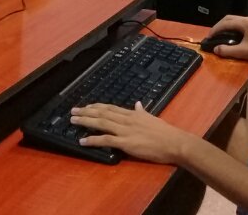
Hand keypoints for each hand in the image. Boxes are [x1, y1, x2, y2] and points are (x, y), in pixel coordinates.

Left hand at [71, 102, 193, 163]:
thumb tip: (138, 104)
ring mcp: (125, 131)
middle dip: (86, 112)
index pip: (111, 108)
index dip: (97, 106)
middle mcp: (127, 120)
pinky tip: (83, 140)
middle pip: (102, 113)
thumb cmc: (165, 132)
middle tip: (73, 111)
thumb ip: (142, 112)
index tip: (86, 106)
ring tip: (74, 121)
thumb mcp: (152, 118)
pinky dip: (93, 139)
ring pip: (101, 123)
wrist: (173, 142)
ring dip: (86, 121)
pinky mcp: (126, 143)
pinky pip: (106, 140)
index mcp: (133, 114)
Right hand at [207, 15, 247, 62]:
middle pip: (228, 18)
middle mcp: (247, 19)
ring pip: (232, 20)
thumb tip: (215, 49)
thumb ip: (227, 50)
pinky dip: (229, 28)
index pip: (226, 23)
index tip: (209, 37)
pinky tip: (227, 35)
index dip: (216, 29)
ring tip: (217, 35)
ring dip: (224, 26)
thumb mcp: (242, 52)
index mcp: (244, 23)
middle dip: (218, 26)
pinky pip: (237, 24)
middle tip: (212, 35)